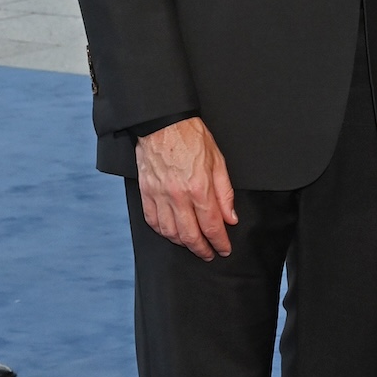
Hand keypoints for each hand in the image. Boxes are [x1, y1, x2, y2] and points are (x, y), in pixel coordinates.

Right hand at [135, 117, 236, 260]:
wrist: (163, 122)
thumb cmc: (191, 137)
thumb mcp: (218, 161)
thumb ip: (225, 193)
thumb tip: (230, 218)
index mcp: (199, 188)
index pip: (212, 226)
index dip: (219, 242)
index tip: (224, 249)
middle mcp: (178, 196)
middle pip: (190, 235)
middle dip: (202, 249)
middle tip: (209, 254)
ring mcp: (159, 195)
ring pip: (170, 232)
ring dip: (182, 243)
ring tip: (192, 244)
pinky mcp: (146, 192)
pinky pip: (152, 220)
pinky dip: (162, 231)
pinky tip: (171, 233)